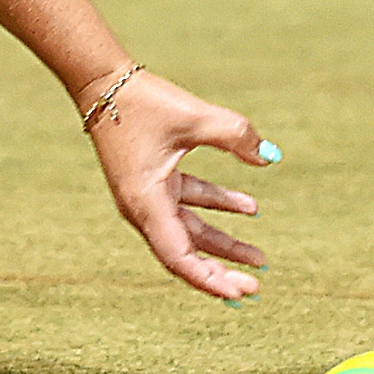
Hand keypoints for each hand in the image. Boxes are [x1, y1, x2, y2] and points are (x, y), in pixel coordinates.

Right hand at [79, 66, 274, 298]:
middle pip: (185, 252)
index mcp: (146, 202)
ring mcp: (146, 195)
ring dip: (222, 242)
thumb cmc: (143, 102)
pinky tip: (248, 208)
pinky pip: (186, 205)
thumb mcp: (194, 117)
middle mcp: (143, 207)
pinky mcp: (151, 181)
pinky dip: (214, 207)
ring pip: (189, 230)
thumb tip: (270, 156)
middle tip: (255, 286)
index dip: (209, 280)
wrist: (103, 81)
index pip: (179, 257)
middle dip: (220, 270)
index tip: (240, 293)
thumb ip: (236, 136)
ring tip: (260, 256)